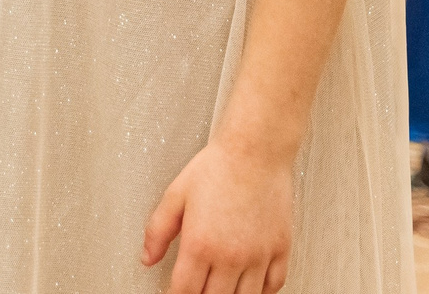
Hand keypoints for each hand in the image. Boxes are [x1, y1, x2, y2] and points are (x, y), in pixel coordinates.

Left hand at [141, 135, 294, 293]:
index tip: (173, 293)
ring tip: (220, 287)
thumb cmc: (218, 167)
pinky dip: (260, 292)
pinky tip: (249, 285)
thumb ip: (157, 231)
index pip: (184, 293)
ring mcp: (258, 255)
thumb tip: (147, 258)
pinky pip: (272, 286)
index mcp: (200, 245)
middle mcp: (230, 256)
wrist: (256, 149)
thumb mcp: (175, 195)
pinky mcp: (280, 249)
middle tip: (197, 286)